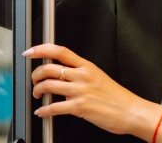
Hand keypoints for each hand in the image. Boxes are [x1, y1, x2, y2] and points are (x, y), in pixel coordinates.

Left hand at [23, 44, 161, 136]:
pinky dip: (43, 110)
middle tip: (34, 80)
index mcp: (87, 66)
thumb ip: (81, 74)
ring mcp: (80, 91)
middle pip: (49, 68)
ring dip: (37, 91)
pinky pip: (53, 107)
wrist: (131, 111)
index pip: (60, 51)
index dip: (41, 49)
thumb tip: (64, 75)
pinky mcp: (79, 107)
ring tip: (37, 94)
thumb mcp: (99, 77)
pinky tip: (42, 112)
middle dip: (35, 74)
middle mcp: (82, 76)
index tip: (30, 51)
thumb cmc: (118, 97)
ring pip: (48, 85)